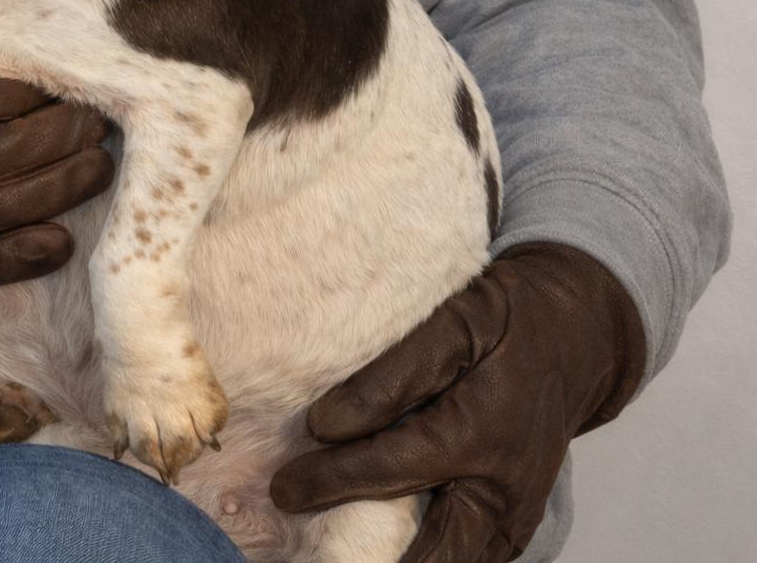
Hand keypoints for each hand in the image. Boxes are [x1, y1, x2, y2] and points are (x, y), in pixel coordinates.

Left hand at [270, 242, 646, 562]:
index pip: (391, 467)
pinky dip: (427, 557)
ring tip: (336, 552)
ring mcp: (514, 514)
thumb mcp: (456, 321)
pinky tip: (379, 550)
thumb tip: (327, 425)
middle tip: (312, 549)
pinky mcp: (514, 524)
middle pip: (434, 554)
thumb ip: (392, 374)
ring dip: (399, 562)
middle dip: (371, 560)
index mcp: (480, 433)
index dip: (331, 480)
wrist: (576, 338)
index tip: (283, 488)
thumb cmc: (507, 321)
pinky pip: (468, 558)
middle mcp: (502, 489)